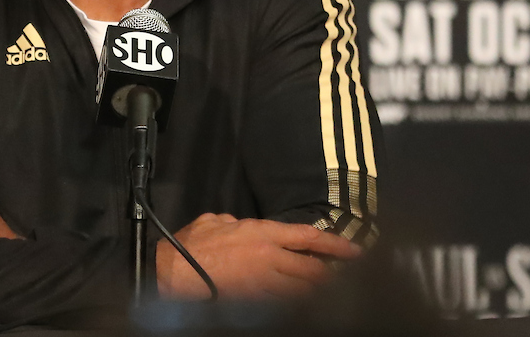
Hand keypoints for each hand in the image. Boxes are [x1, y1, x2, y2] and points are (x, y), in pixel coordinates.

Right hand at [157, 213, 361, 298]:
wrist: (174, 273)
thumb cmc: (191, 245)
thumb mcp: (214, 221)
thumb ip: (234, 222)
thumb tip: (239, 224)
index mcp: (262, 232)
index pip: (308, 237)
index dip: (335, 244)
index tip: (355, 251)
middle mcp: (270, 256)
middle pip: (313, 269)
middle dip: (331, 275)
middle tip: (347, 280)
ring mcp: (264, 282)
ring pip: (303, 291)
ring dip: (316, 293)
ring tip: (329, 296)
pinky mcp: (256, 302)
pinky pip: (284, 305)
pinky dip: (296, 305)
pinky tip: (301, 307)